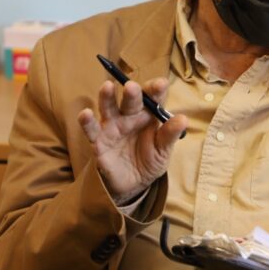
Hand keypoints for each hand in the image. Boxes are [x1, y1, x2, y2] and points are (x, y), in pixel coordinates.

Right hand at [77, 78, 187, 201]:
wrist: (132, 185)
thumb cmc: (150, 161)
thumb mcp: (163, 151)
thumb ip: (169, 135)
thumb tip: (183, 119)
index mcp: (148, 116)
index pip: (153, 98)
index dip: (156, 89)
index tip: (160, 84)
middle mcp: (129, 116)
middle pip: (130, 101)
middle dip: (132, 92)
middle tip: (131, 86)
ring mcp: (112, 127)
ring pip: (108, 108)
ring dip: (107, 97)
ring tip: (107, 87)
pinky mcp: (98, 141)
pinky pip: (91, 129)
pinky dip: (87, 121)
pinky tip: (85, 113)